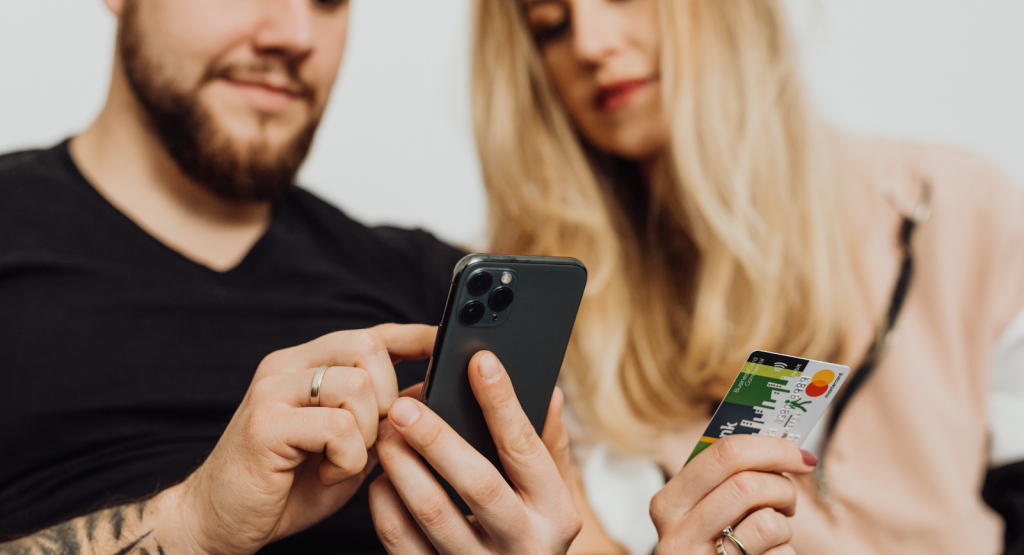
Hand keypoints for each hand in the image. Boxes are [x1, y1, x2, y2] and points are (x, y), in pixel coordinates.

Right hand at [168, 324, 435, 554]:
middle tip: (370, 437)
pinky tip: (324, 473)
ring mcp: (273, 391)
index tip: (445, 340)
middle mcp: (288, 367)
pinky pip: (339, 427)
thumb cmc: (287, 485)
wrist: (219, 521)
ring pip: (358, 386)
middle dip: (389, 397)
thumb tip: (430, 392)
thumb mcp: (348, 444)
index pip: (370, 334)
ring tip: (341, 460)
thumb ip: (381, 416)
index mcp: (308, 365)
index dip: (412, 336)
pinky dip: (346, 459)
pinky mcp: (266, 424)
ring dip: (366, 434)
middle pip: (368, 348)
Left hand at [368, 351, 581, 553]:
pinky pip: (403, 544)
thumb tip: (551, 391)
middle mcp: (526, 543)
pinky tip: (380, 479)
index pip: (526, 448)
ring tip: (386, 436)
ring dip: (404, 469)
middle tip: (404, 407)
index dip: (502, 402)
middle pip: (478, 484)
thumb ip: (550, 444)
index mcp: (556, 512)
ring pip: (435, 514)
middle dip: (438, 439)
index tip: (480, 362)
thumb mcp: (554, 492)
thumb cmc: (532, 530)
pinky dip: (386, 507)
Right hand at [650, 435, 817, 554]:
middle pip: (746, 484)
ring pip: (766, 522)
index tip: (800, 455)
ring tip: (772, 532)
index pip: (723, 453)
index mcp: (669, 501)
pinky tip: (766, 554)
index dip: (770, 447)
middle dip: (782, 487)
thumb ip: (724, 480)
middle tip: (789, 499)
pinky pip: (776, 554)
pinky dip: (782, 552)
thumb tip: (780, 445)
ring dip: (783, 525)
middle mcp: (678, 532)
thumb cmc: (714, 543)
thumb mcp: (703, 510)